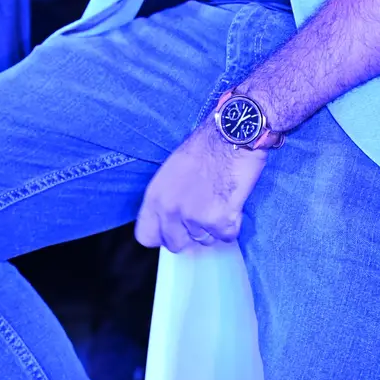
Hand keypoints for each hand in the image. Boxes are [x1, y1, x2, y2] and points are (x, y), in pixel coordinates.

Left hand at [135, 119, 269, 252]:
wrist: (231, 136)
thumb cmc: (205, 146)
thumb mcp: (171, 171)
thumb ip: (167, 199)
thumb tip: (171, 221)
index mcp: (155, 197)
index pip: (146, 236)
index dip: (162, 235)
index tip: (173, 229)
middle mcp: (171, 211)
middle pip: (176, 244)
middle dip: (189, 234)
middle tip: (202, 213)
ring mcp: (195, 218)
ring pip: (204, 240)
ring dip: (213, 226)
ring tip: (219, 199)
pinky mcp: (220, 222)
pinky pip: (228, 236)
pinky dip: (233, 223)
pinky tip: (232, 201)